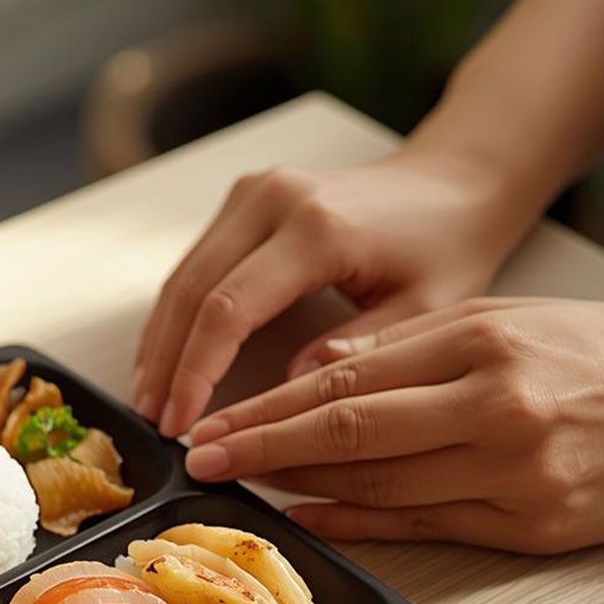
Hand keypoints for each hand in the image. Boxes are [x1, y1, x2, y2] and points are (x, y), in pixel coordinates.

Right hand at [133, 149, 536, 436]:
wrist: (454, 180)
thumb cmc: (446, 245)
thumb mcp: (422, 311)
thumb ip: (354, 355)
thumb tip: (285, 399)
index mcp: (318, 228)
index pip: (229, 308)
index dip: (196, 372)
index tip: (182, 423)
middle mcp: (273, 200)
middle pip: (192, 291)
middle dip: (166, 364)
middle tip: (154, 423)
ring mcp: (252, 194)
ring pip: (183, 276)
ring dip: (161, 342)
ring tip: (149, 400)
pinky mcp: (244, 199)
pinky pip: (195, 263)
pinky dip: (176, 316)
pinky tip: (166, 359)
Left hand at [184, 299, 603, 553]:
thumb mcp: (506, 320)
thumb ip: (407, 344)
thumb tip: (314, 369)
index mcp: (480, 344)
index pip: (344, 381)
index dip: (267, 407)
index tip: (212, 421)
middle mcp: (493, 408)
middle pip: (347, 433)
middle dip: (261, 449)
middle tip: (201, 460)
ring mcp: (514, 472)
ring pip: (379, 485)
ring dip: (299, 488)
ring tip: (241, 487)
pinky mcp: (534, 525)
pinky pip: (425, 526)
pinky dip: (358, 524)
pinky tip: (308, 519)